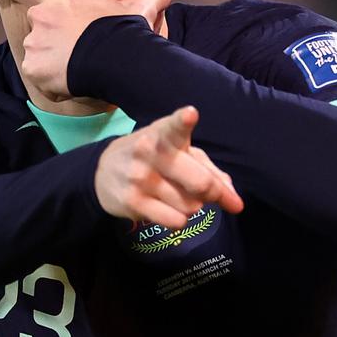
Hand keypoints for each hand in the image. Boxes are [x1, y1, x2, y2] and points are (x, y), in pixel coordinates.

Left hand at [0, 0, 178, 100]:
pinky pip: (43, 80)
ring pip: (39, 59)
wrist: (119, 56)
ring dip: (55, 65)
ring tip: (82, 66)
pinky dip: (56, 84)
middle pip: (38, 34)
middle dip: (53, 44)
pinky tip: (75, 81)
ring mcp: (35, 44)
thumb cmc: (126, 31)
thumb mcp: (138, 10)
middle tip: (80, 52)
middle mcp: (40, 18)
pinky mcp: (35, 68)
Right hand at [94, 106, 243, 229]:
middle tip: (215, 193)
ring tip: (176, 194)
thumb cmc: (151, 157)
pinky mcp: (133, 202)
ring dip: (192, 205)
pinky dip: (179, 219)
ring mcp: (140, 179)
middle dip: (215, 193)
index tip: (189, 115)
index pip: (174, 127)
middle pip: (200, 183)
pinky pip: (176, 221)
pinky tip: (166, 208)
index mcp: (163, 134)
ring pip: (192, 206)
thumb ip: (208, 169)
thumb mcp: (177, 151)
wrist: (102, 172)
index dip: (183, 121)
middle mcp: (149, 153)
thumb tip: (233, 198)